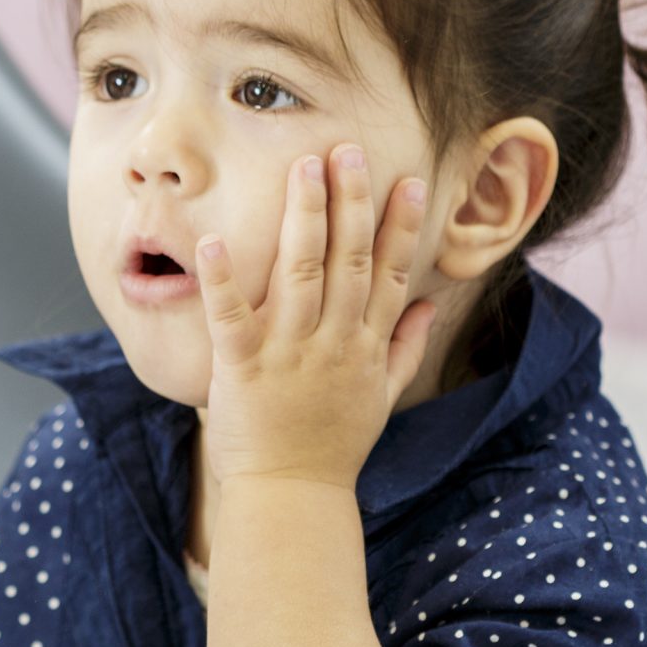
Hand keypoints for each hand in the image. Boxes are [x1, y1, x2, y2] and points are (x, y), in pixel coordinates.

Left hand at [194, 142, 436, 491]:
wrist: (292, 496)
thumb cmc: (334, 446)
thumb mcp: (382, 397)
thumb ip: (406, 347)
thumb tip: (432, 305)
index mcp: (366, 346)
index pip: (392, 275)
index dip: (401, 226)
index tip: (408, 181)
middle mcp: (334, 343)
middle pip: (350, 261)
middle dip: (352, 203)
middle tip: (350, 151)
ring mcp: (288, 354)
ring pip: (300, 274)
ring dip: (303, 219)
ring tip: (305, 169)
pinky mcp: (242, 368)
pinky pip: (230, 317)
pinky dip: (222, 279)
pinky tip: (214, 240)